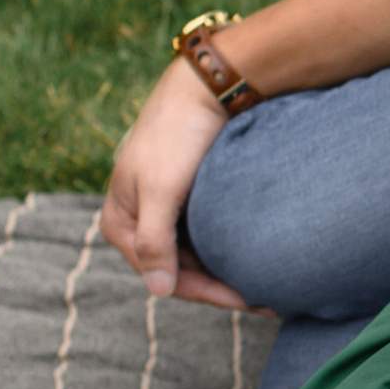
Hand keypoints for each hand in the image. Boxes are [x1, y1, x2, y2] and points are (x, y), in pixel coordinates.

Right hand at [101, 62, 249, 307]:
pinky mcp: (188, 197)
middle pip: (182, 269)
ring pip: (198, 254)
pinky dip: (230, 247)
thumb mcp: (161, 189)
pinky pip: (209, 234)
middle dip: (222, 286)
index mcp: (120, 222)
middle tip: (269, 301)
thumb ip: (155, 240)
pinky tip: (258, 257)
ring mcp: (164, 210)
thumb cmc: (177, 134)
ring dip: (228, 269)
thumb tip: (157, 290)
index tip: (248, 301)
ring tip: (269, 284)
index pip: (165, 275)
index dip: (207, 292)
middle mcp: (139, 221)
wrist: (204, 87)